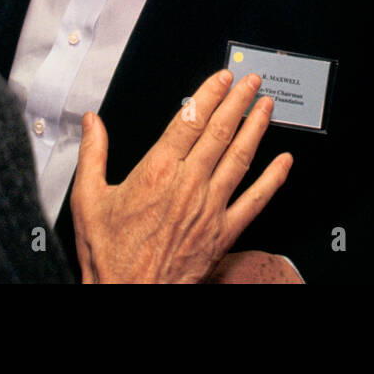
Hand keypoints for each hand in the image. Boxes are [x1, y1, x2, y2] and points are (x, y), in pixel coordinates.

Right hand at [71, 70, 291, 283]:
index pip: (190, 120)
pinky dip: (273, 179)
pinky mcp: (223, 233)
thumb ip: (93, 154)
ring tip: (267, 106)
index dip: (209, 94)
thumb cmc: (109, 254)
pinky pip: (255, 201)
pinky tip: (285, 162)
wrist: (128, 296)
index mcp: (157, 171)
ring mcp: (210, 208)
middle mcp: (188, 184)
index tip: (222, 78)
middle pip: (220, 132)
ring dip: (257, 128)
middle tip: (252, 81)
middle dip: (239, 101)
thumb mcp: (88, 200)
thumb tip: (92, 122)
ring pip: (240, 158)